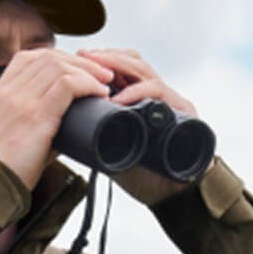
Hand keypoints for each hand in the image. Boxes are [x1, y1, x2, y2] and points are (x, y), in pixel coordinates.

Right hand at [0, 48, 113, 189]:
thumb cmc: (3, 169)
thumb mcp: (12, 136)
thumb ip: (35, 123)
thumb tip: (69, 125)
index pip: (29, 58)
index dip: (58, 58)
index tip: (77, 69)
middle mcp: (8, 92)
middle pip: (48, 58)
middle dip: (80, 62)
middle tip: (101, 74)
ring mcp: (20, 102)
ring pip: (60, 67)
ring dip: (89, 71)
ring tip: (104, 84)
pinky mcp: (36, 117)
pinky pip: (67, 85)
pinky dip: (88, 84)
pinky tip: (98, 93)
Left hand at [78, 47, 208, 204]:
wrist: (173, 196)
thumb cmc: (145, 174)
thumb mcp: (115, 149)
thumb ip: (99, 136)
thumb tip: (68, 129)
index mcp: (142, 100)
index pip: (123, 67)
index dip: (101, 60)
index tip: (77, 61)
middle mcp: (158, 95)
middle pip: (133, 62)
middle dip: (106, 57)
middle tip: (83, 58)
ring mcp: (171, 101)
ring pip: (145, 71)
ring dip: (118, 66)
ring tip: (95, 72)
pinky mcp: (184, 111)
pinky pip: (158, 93)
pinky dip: (136, 92)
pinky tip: (117, 99)